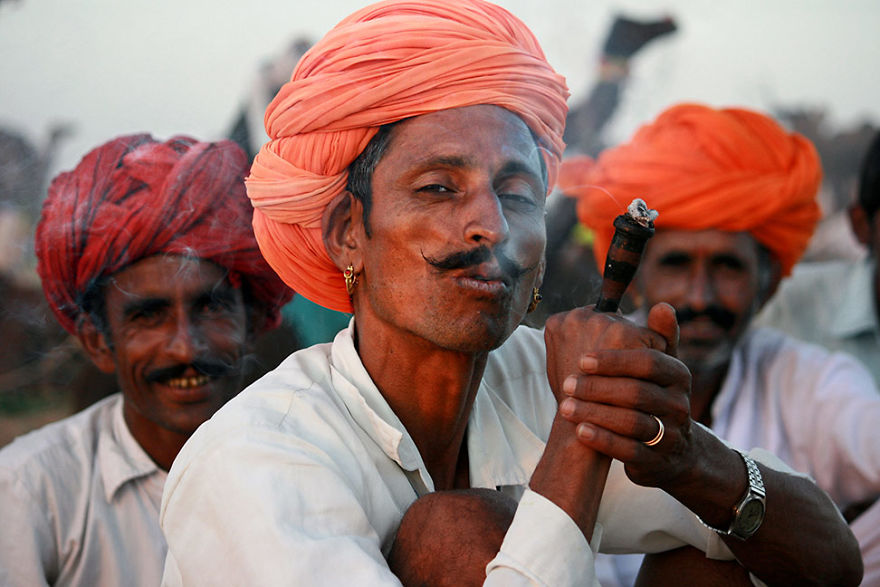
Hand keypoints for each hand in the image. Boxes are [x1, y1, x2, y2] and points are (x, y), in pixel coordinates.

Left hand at [555, 304, 695, 487]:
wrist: (671, 451)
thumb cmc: (653, 397)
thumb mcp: (659, 367)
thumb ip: (654, 336)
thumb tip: (662, 305)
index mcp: (677, 374)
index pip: (647, 362)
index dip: (614, 360)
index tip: (582, 360)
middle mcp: (679, 404)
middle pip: (637, 392)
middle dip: (598, 388)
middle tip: (567, 384)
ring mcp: (670, 435)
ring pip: (632, 423)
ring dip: (595, 413)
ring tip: (566, 407)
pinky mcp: (657, 461)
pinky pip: (630, 451)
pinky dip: (603, 440)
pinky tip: (580, 431)